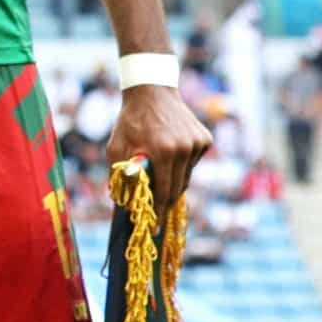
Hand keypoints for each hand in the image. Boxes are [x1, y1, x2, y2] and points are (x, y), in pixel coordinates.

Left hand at [109, 79, 213, 205]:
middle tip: (156, 212)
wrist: (151, 92)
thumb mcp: (116, 147)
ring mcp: (197, 143)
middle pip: (178, 188)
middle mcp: (184, 148)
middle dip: (166, 201)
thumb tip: (122, 204)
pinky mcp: (205, 140)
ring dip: (173, 180)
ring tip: (158, 169)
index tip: (155, 229)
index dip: (159, 212)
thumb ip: (119, 174)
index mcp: (163, 151)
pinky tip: (170, 151)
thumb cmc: (129, 121)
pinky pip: (192, 163)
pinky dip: (181, 165)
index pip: (164, 191)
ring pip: (186, 176)